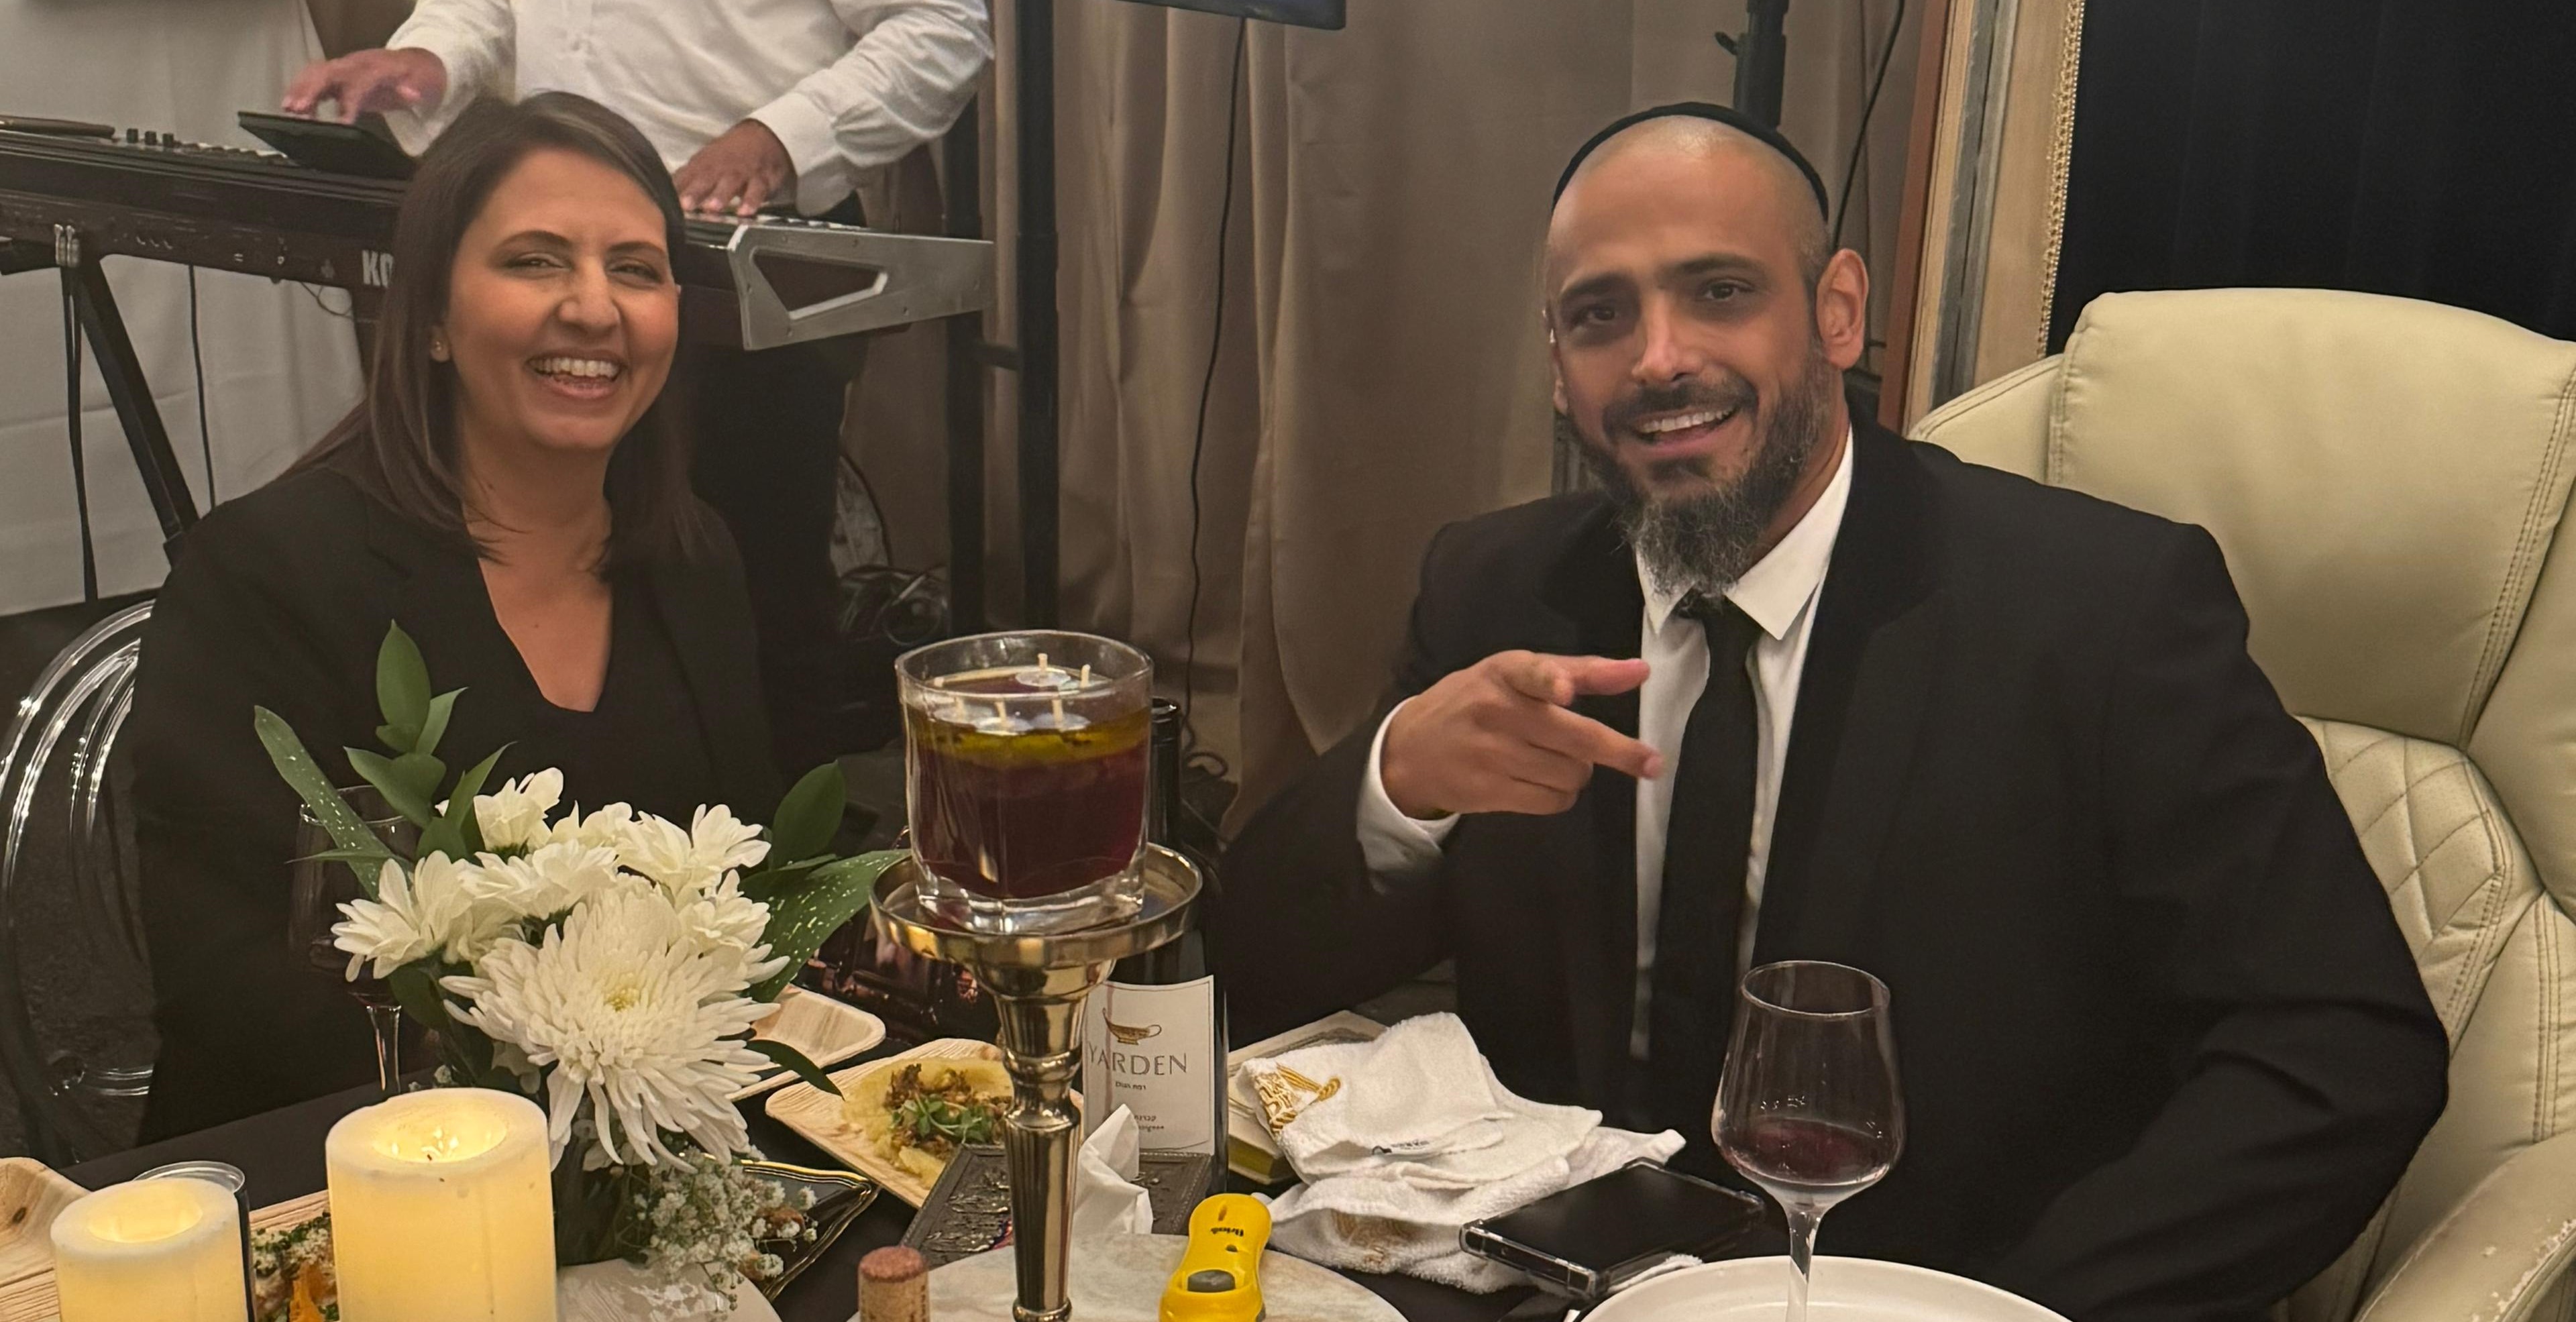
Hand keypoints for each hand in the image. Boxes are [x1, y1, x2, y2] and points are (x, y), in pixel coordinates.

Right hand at [281, 48, 447, 122]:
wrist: (413, 62)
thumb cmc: (415, 77)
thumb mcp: (422, 84)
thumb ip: (414, 90)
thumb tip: (413, 95)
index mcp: (377, 68)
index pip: (359, 82)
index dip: (349, 101)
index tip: (342, 122)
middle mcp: (356, 65)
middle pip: (328, 73)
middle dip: (311, 89)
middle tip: (296, 109)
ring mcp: (345, 68)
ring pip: (317, 73)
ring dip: (300, 89)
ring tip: (288, 108)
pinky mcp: (338, 76)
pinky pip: (315, 79)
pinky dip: (301, 90)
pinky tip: (291, 107)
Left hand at [675, 121, 795, 216]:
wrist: (762, 137)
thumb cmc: (728, 156)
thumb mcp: (705, 162)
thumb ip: (686, 179)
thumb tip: (663, 193)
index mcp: (703, 165)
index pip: (687, 177)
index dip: (677, 188)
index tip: (668, 202)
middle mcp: (720, 168)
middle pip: (706, 179)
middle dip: (695, 192)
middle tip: (685, 205)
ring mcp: (741, 173)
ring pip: (730, 183)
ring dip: (721, 195)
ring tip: (712, 208)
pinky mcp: (761, 179)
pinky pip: (757, 190)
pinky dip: (752, 201)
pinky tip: (745, 212)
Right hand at [1381, 651, 1661, 817]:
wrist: (1410, 750)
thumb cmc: (1475, 703)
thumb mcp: (1515, 675)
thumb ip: (1580, 671)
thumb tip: (1641, 672)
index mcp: (1504, 673)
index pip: (1530, 673)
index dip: (1551, 682)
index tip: (1565, 692)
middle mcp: (1496, 710)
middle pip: (1576, 738)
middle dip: (1620, 753)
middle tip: (1652, 763)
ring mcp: (1491, 755)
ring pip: (1570, 774)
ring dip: (1578, 773)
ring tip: (1556, 761)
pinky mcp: (1489, 792)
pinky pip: (1552, 801)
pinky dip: (1561, 795)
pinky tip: (1543, 782)